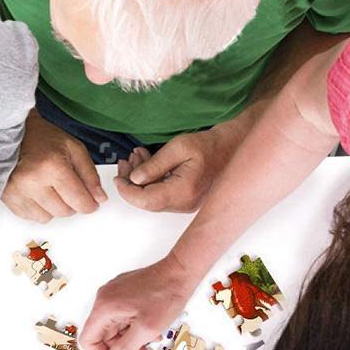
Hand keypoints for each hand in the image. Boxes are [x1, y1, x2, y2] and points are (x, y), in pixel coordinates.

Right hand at [2, 110, 106, 221]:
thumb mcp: (75, 149)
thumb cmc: (44, 139)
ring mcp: (18, 192)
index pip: (79, 201)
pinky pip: (32, 217)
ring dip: (53, 207)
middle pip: (64, 212)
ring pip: (48, 217)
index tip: (91, 202)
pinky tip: (37, 192)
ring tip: (49, 187)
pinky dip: (39, 209)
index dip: (89, 204)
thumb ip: (90, 175)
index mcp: (52, 166)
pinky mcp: (9, 199)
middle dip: (71, 203)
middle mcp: (33, 181)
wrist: (14, 135)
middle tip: (66, 187)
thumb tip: (99, 198)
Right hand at [79, 254, 194, 349]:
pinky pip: (121, 316)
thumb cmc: (166, 294)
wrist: (180, 272)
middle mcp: (104, 299)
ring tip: (150, 339)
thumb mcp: (146, 330)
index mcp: (104, 307)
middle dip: (120, 347)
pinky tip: (149, 328)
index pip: (88, 339)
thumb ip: (125, 349)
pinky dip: (133, 326)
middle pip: (102, 334)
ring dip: (129, 337)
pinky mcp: (123, 293)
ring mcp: (113, 294)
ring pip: (114, 327)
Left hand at [115, 120, 244, 212]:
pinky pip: (160, 194)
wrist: (231, 148)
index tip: (118, 178)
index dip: (127, 191)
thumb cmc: (209, 145)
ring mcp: (185, 204)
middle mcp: (184, 203)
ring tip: (135, 157)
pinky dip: (150, 180)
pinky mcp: (185, 200)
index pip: (145, 200)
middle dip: (131, 183)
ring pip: (152, 197)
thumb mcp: (179, 147)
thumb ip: (154, 164)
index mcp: (183, 191)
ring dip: (140, 179)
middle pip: (147, 201)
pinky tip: (146, 162)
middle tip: (124, 163)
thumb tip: (134, 179)